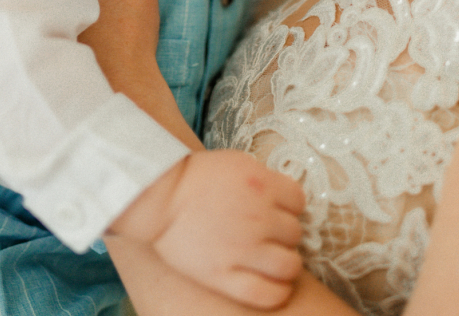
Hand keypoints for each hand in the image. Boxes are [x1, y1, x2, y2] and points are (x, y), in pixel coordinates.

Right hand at [111, 148, 303, 308]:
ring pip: (290, 265)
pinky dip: (278, 292)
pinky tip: (273, 284)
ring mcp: (243, 249)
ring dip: (285, 262)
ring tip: (272, 259)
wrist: (159, 195)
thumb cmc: (195, 177)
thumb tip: (285, 199)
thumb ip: (264, 179)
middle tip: (269, 233)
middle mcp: (258, 217)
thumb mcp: (236, 163)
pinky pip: (268, 294)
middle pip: (295, 232)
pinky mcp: (225, 276)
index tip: (278, 209)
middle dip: (284, 232)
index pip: (299, 201)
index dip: (289, 205)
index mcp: (262, 184)